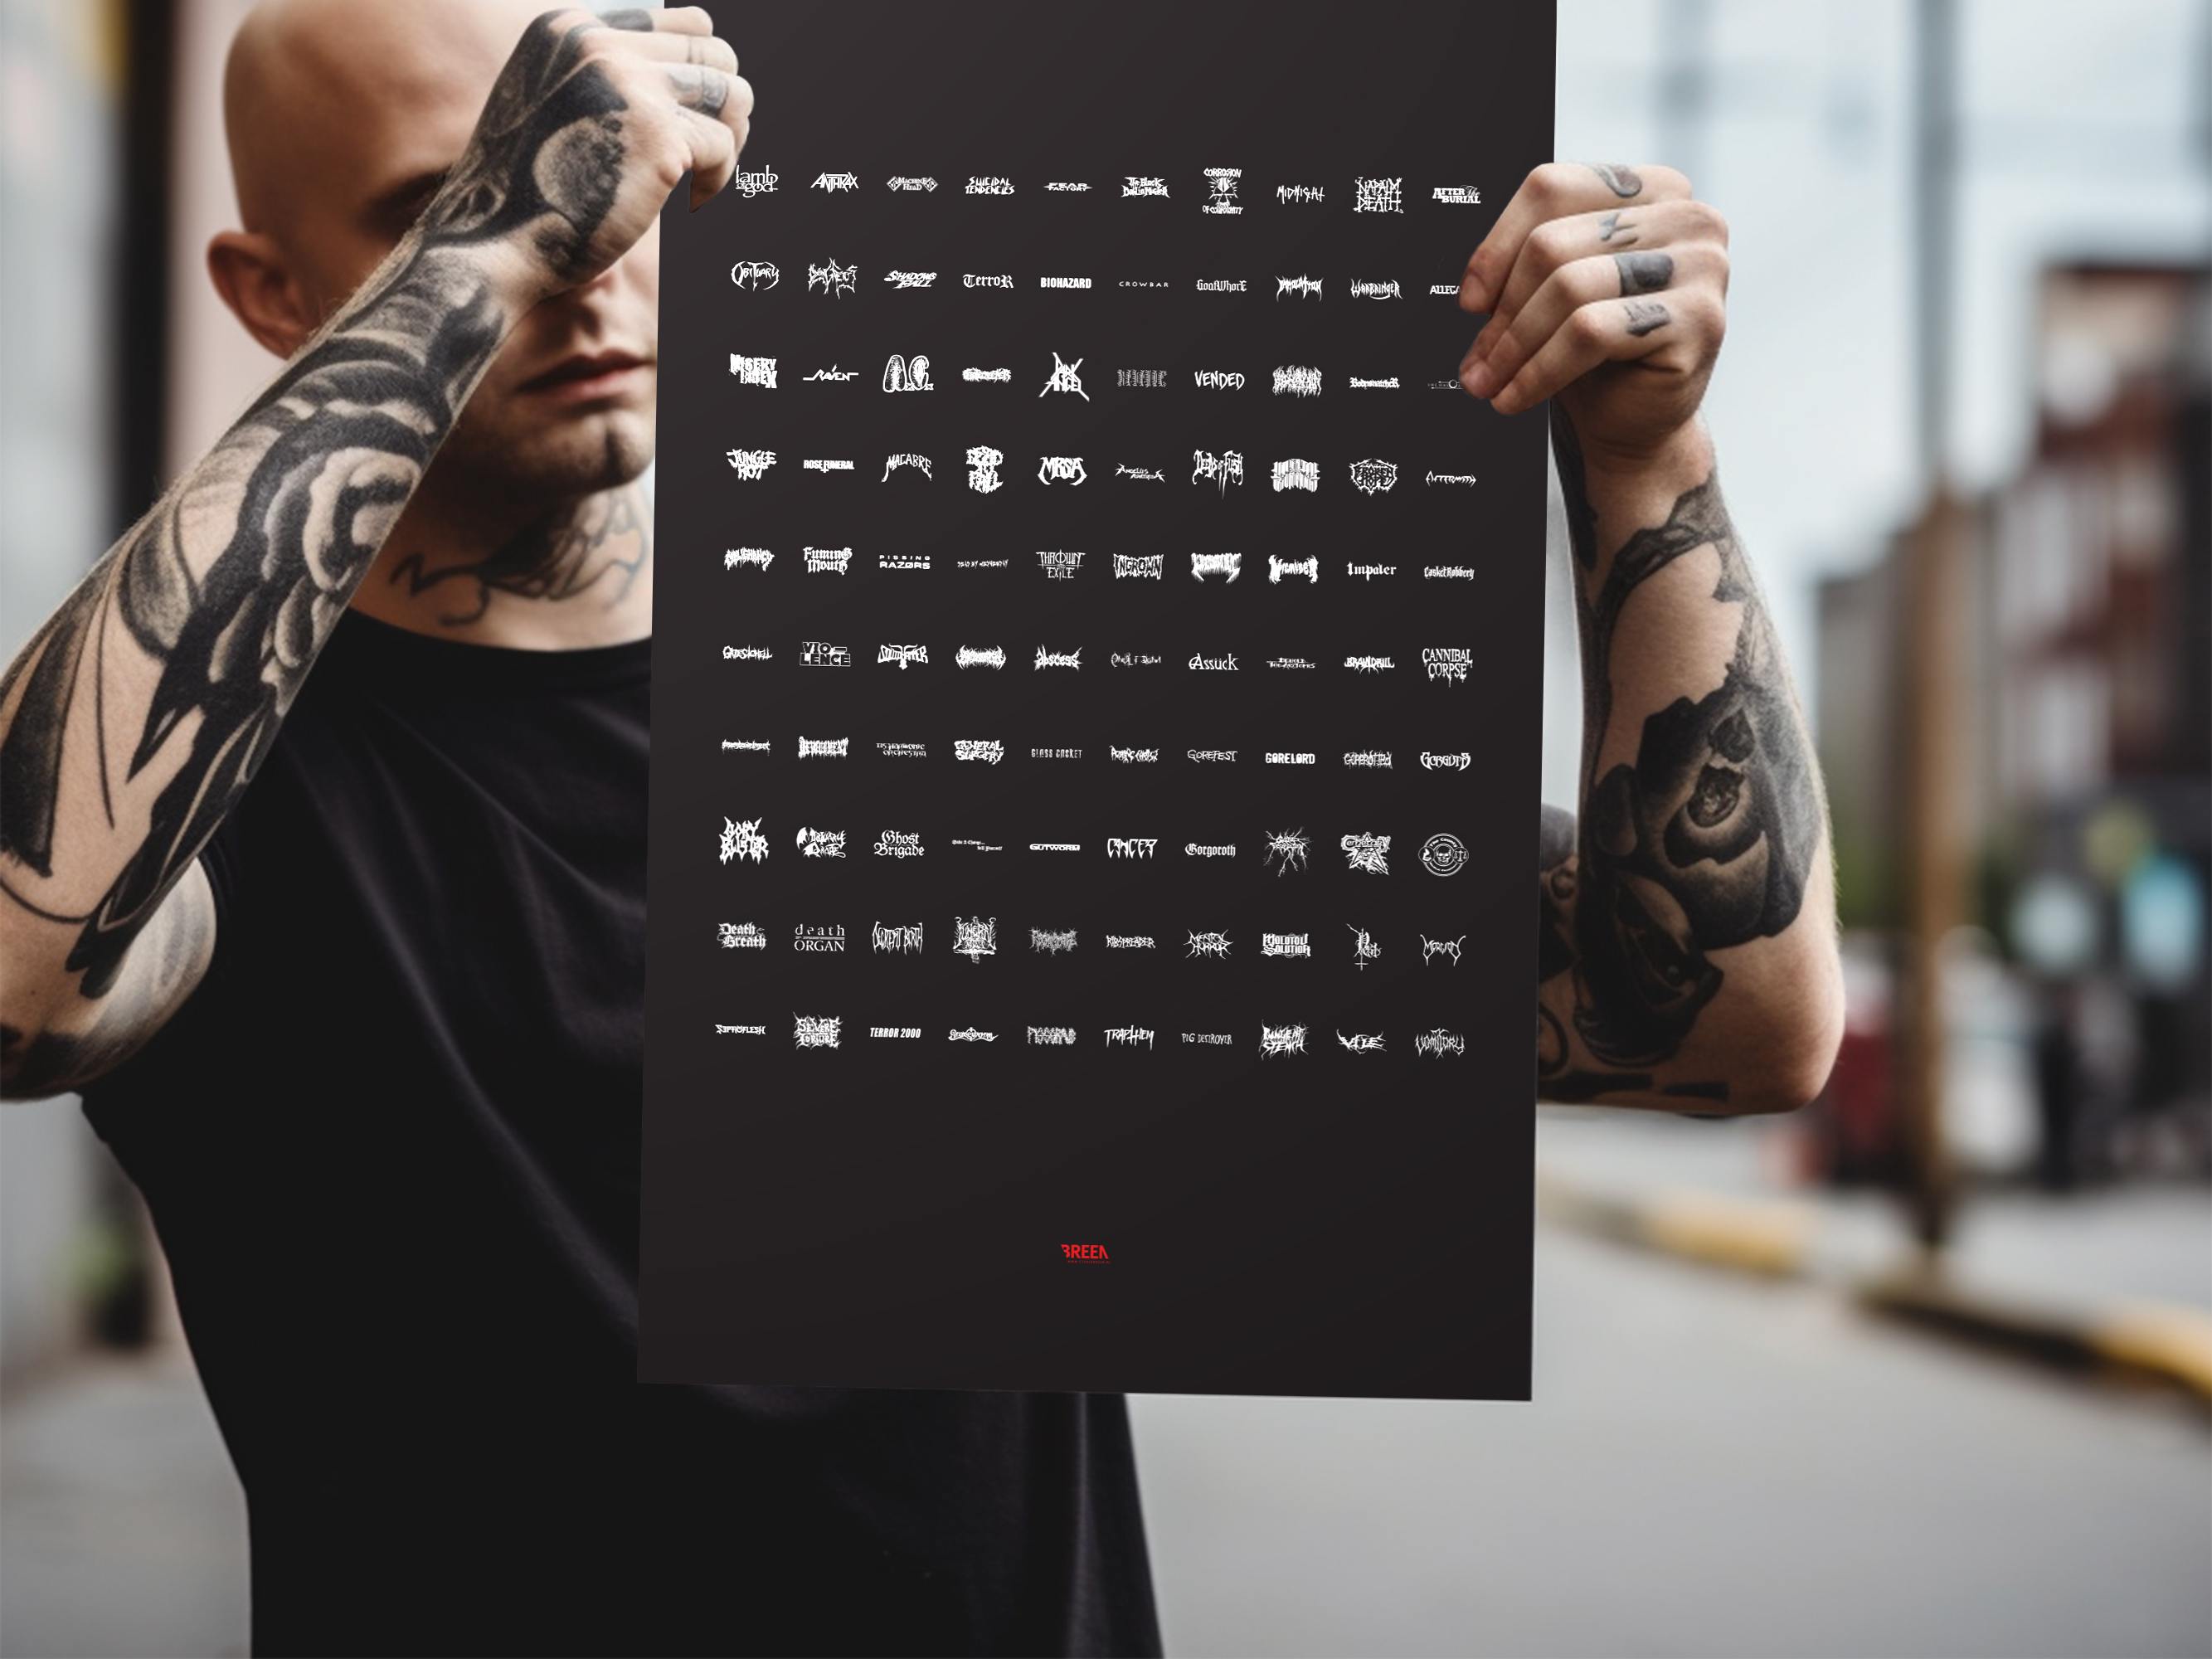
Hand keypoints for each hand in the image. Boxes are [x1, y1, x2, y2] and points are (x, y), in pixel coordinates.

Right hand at [421, 7, 751, 302]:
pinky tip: (690, 206)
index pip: (684, 23)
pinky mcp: (658, 137)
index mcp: (573, 29)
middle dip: (722, 106)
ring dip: (730, 140)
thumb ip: (608, 79)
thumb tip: (703, 77)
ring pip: (733, 93)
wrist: (490, 244)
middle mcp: (601, 45)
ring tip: (700, 178)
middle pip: (715, 54)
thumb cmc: (527, 190)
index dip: (702, 72)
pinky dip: (717, 181)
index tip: (692, 118)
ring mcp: (630, 87)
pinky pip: (724, 147)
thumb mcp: (552, 105)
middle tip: (705, 154)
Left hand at [1456, 163, 1727, 467]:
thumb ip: (1528, 261)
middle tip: (1478, 359)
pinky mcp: (1698, 320)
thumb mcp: (1558, 288)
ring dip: (1513, 345)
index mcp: (1653, 189)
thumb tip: (1475, 285)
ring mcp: (1701, 266)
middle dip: (1503, 310)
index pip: (1552, 188)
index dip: (1496, 247)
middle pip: (1553, 243)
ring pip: (1568, 287)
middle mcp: (1688, 217)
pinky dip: (1539, 370)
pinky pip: (1589, 332)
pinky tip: (1516, 396)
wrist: (1637, 419)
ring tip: (1489, 381)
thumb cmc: (1598, 351)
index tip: (1471, 300)